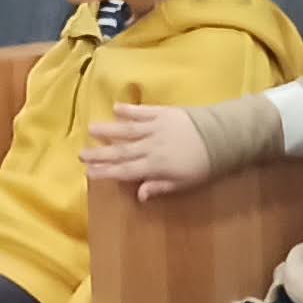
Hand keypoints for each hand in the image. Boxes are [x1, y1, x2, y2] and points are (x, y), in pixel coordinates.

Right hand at [83, 103, 210, 195]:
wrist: (221, 136)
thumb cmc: (204, 165)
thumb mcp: (184, 182)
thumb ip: (160, 186)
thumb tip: (139, 194)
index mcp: (155, 165)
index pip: (125, 170)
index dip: (106, 172)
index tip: (89, 172)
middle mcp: (150, 146)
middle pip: (121, 151)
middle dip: (100, 153)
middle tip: (81, 154)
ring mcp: (155, 127)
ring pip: (127, 130)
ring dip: (108, 130)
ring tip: (91, 129)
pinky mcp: (163, 112)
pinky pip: (142, 112)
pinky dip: (129, 110)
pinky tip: (116, 108)